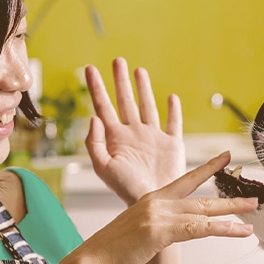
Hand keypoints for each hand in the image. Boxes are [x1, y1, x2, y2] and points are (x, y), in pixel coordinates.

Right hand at [77, 151, 256, 263]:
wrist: (94, 259)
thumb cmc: (112, 250)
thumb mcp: (136, 230)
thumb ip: (155, 226)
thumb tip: (168, 232)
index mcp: (151, 199)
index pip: (185, 180)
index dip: (208, 169)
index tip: (225, 158)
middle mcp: (157, 202)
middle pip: (201, 196)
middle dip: (229, 197)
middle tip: (253, 196)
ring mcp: (159, 216)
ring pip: (204, 211)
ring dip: (232, 212)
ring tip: (253, 212)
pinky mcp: (160, 232)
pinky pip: (199, 229)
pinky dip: (222, 229)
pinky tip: (240, 231)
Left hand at [85, 57, 185, 205]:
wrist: (154, 202)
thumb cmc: (127, 191)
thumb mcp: (103, 168)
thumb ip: (94, 143)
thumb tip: (93, 118)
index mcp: (116, 138)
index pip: (103, 106)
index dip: (96, 87)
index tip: (90, 68)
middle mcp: (134, 134)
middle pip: (125, 100)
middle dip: (120, 81)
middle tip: (117, 60)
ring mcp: (153, 138)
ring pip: (148, 106)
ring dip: (143, 88)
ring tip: (138, 71)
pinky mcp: (172, 144)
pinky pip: (173, 123)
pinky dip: (173, 110)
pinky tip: (171, 98)